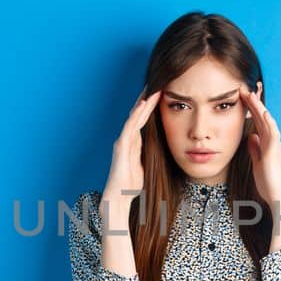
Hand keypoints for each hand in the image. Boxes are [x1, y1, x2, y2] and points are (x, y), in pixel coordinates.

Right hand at [103, 86, 160, 214]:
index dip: (151, 106)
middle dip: (147, 99)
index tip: (161, 93)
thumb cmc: (131, 185)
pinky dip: (136, 114)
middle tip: (157, 83)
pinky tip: (142, 105)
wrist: (118, 197)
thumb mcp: (146, 166)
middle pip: (138, 114)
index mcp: (134, 143)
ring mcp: (123, 141)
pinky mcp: (121, 146)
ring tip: (152, 89)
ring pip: (134, 116)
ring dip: (143, 102)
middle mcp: (127, 139)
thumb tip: (161, 150)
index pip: (143, 120)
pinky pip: (130, 126)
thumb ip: (149, 155)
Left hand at [239, 81, 280, 250]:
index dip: (251, 107)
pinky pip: (272, 134)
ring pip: (267, 121)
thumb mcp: (258, 162)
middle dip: (254, 101)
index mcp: (266, 142)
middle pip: (262, 116)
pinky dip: (268, 122)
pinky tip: (264, 112)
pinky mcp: (275, 152)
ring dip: (260, 107)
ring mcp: (275, 145)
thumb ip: (255, 149)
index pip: (257, 121)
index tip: (242, 95)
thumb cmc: (268, 182)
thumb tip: (250, 137)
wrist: (278, 196)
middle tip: (245, 86)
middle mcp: (272, 141)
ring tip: (251, 93)